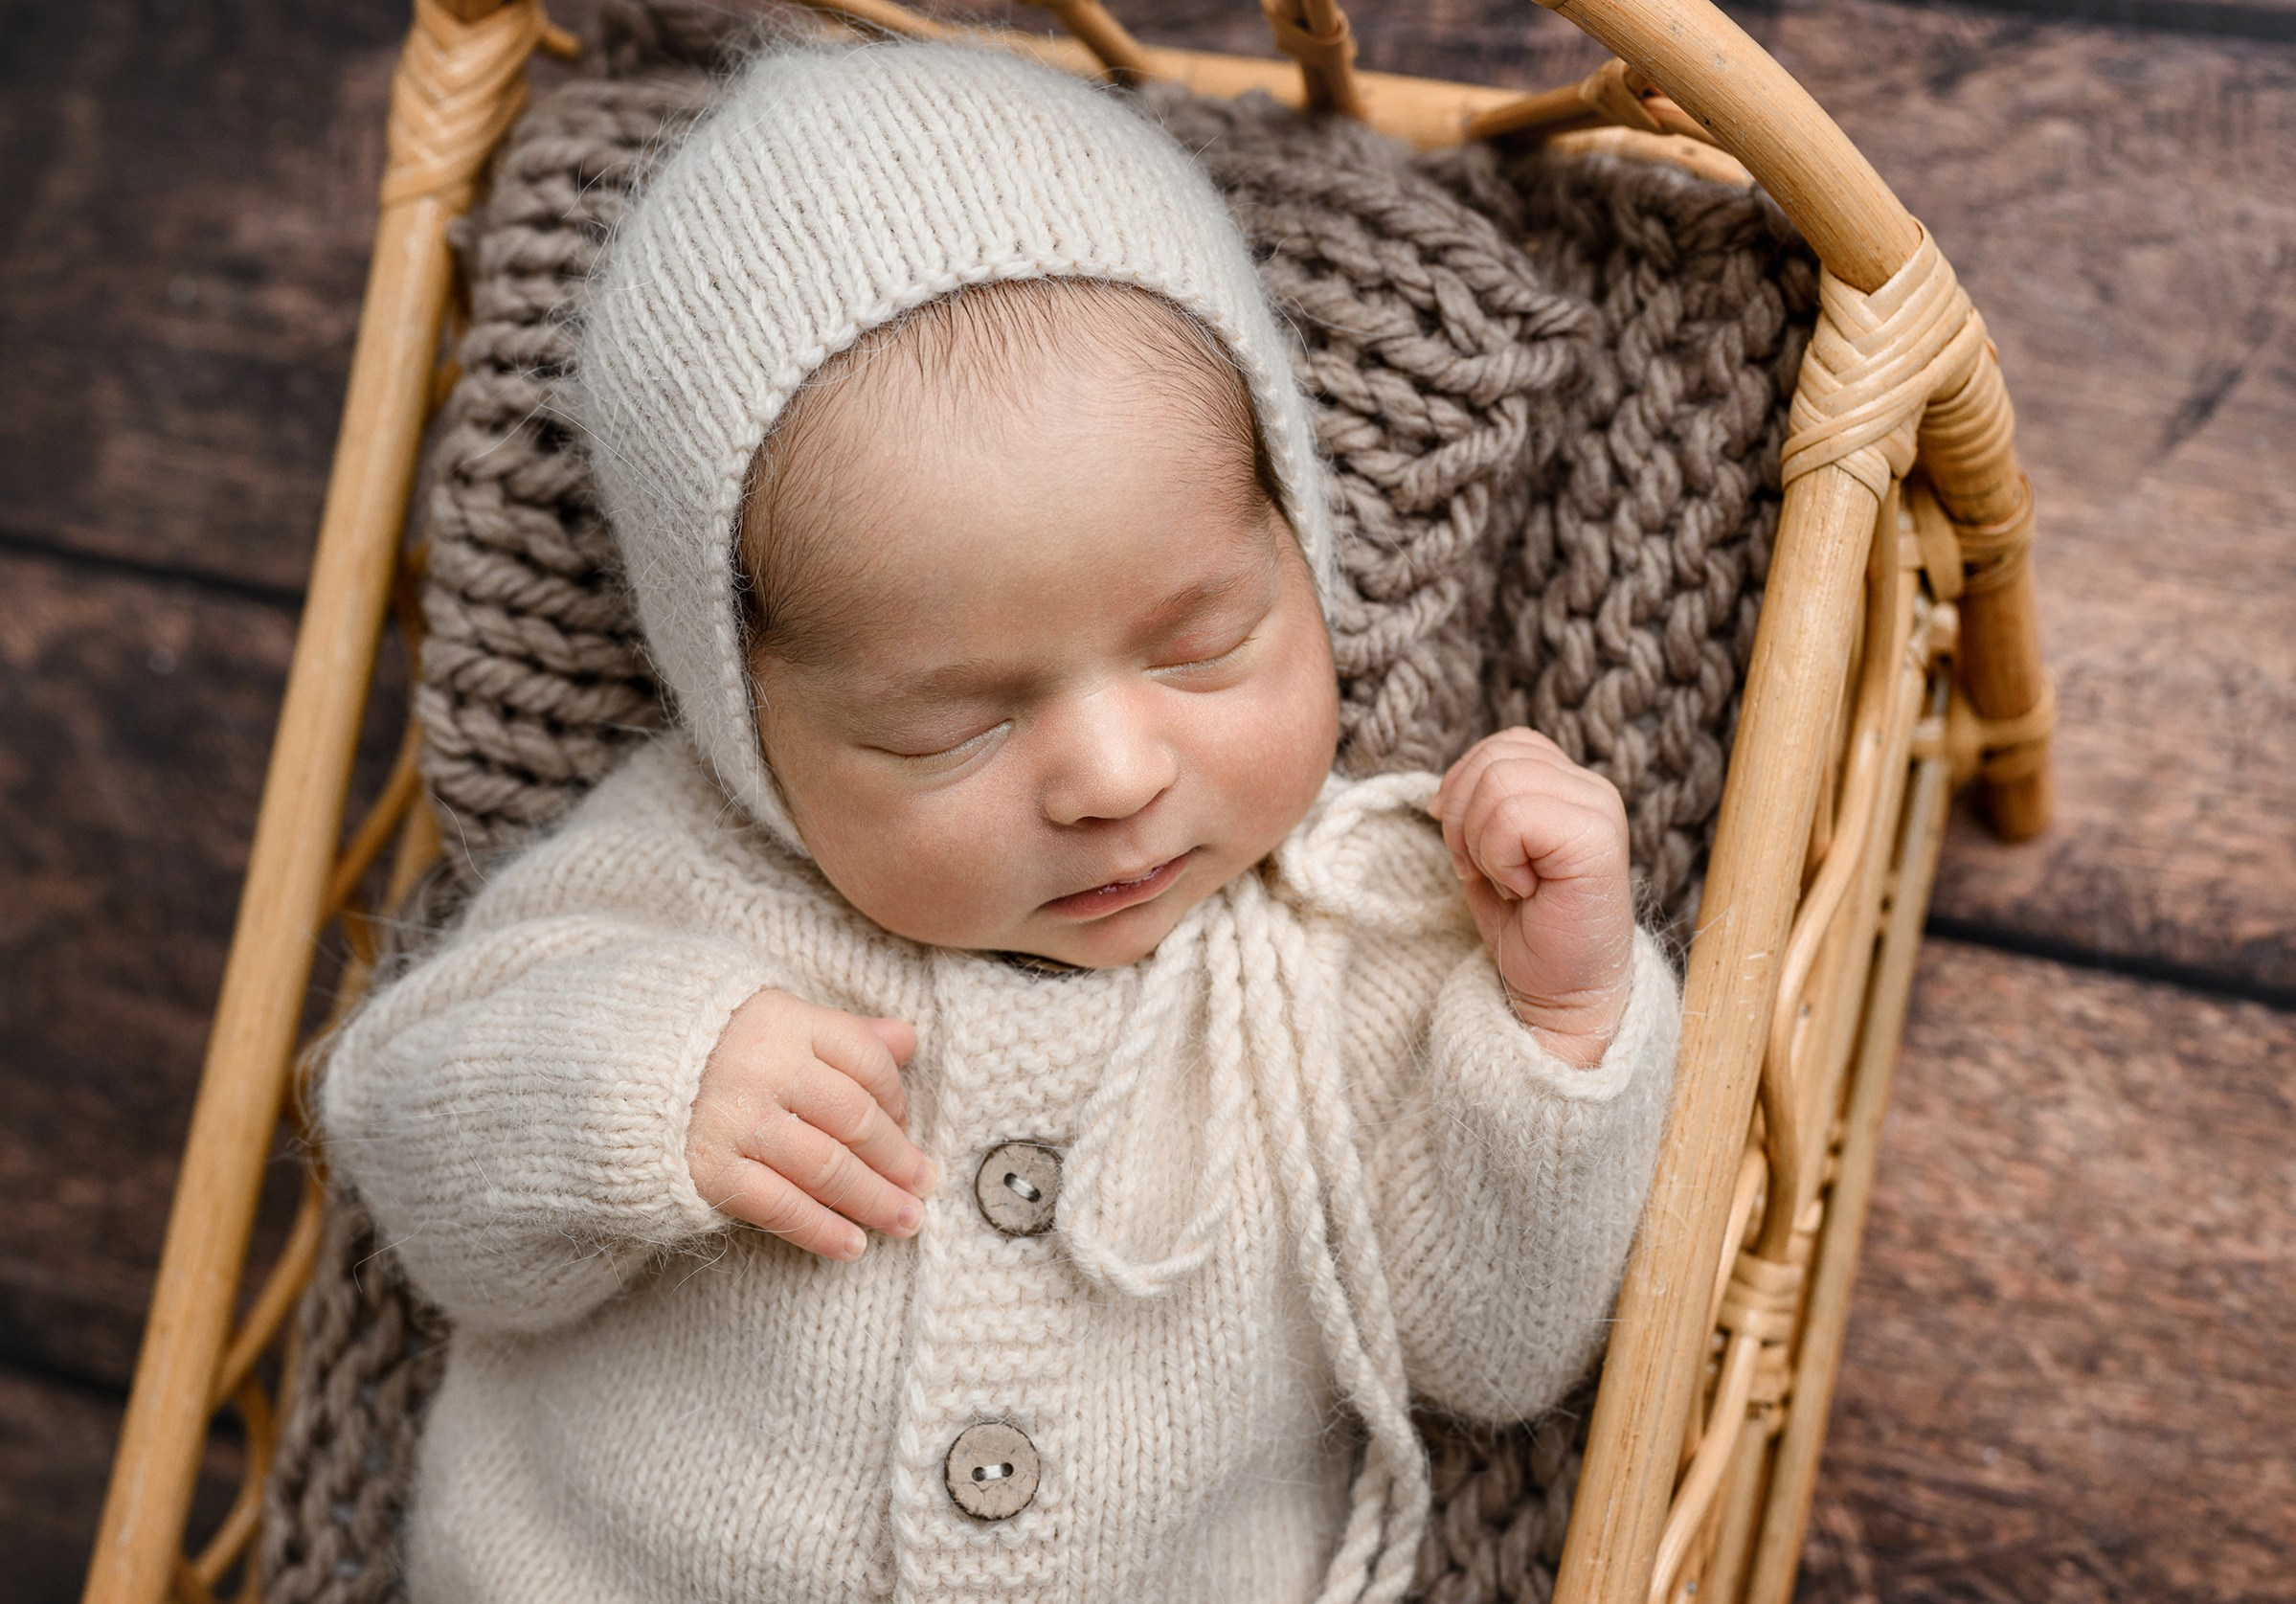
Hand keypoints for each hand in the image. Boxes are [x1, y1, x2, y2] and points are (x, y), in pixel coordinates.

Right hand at [687, 989, 936, 1260]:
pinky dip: (821, 1230)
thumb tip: (908, 1041)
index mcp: (786, 1023)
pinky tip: (852, 1245)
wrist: (618, 1073)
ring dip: (873, 1200)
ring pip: (826, 1166)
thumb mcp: (778, 1020)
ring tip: (905, 1220)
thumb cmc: (716, 1046)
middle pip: (854, 1118)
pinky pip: (779, 1206)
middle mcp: (764, 1069)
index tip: (909, 1126)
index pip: (866, 1062)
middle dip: (897, 1158)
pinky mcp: (709, 1169)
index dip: (898, 1099)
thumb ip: (844, 1034)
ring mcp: (735, 1121)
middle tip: (925, 1184)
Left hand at [1431, 729, 1635, 1067]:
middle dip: (1463, 818)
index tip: (1468, 849)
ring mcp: (1599, 810)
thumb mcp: (1490, 855)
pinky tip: (1525, 892)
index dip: (1465, 788)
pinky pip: (1512, 816)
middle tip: (1486, 872)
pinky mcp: (1597, 839)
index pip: (1504, 744)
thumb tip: (1443, 793)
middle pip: (1495, 759)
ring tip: (1510, 884)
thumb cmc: (1528, 934)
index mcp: (1571, 787)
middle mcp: (1593, 790)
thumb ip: (1479, 807)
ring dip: (1481, 843)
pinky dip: (1498, 859)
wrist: (1561, 998)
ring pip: (1499, 782)